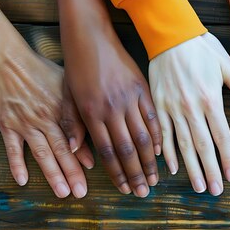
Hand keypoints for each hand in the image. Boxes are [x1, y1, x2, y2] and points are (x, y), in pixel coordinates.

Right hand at [0, 40, 93, 197]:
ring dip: (52, 174)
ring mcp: (25, 123)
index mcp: (63, 108)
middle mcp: (46, 118)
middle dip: (73, 172)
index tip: (93, 168)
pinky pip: (13, 149)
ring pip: (41, 153)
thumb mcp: (65, 84)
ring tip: (62, 192)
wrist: (8, 62)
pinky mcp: (6, 125)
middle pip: (62, 149)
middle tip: (82, 191)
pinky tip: (23, 180)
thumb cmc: (41, 71)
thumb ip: (78, 108)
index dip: (85, 153)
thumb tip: (92, 132)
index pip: (77, 135)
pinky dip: (17, 165)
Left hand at [62, 22, 160, 197]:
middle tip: (144, 191)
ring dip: (150, 160)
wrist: (91, 38)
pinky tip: (161, 150)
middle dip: (137, 173)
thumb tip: (77, 150)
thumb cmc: (77, 67)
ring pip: (143, 136)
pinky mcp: (142, 88)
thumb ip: (73, 124)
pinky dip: (158, 135)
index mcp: (92, 113)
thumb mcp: (68, 96)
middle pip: (128, 149)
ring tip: (156, 177)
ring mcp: (130, 99)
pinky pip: (153, 116)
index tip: (125, 188)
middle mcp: (112, 109)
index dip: (117, 173)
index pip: (108, 152)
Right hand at [150, 33, 229, 195]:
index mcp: (210, 98)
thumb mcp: (228, 65)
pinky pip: (162, 134)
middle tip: (215, 191)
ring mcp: (171, 107)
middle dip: (210, 171)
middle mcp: (190, 107)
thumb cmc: (203, 48)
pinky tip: (172, 167)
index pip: (221, 136)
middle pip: (202, 146)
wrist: (170, 33)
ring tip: (197, 186)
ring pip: (182, 145)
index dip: (227, 159)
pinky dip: (167, 152)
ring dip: (190, 168)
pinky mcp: (157, 104)